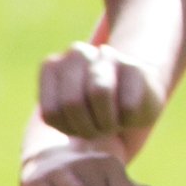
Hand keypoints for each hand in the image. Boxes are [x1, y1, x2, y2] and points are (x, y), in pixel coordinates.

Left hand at [37, 40, 164, 152]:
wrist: (132, 100)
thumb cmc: (93, 112)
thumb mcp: (66, 117)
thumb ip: (57, 114)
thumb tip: (76, 104)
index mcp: (51, 67)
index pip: (51, 112)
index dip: (68, 130)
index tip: (79, 128)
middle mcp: (76, 54)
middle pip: (72, 103)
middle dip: (88, 128)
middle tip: (99, 131)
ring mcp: (106, 55)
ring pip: (99, 92)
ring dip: (107, 123)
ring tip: (112, 125)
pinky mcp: (134, 66)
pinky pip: (127, 104)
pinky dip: (128, 120)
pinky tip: (128, 113)